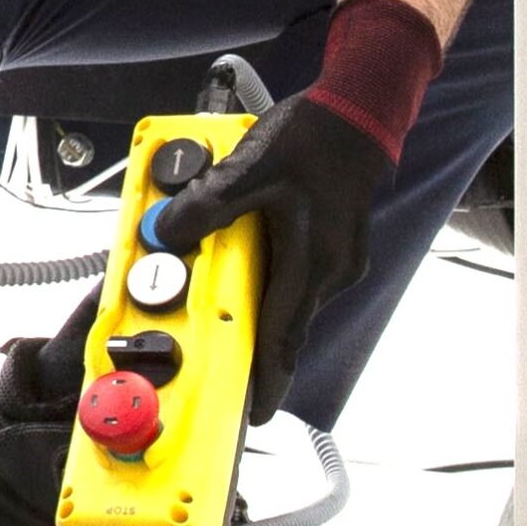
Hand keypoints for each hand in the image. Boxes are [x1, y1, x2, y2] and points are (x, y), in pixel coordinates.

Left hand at [152, 0, 444, 424]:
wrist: (359, 109)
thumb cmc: (315, 138)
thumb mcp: (251, 167)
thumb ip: (206, 204)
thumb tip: (166, 231)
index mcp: (312, 263)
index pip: (282, 338)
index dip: (266, 382)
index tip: (252, 416)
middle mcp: (328, 272)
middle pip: (280, 328)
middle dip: (246, 348)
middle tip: (214, 367)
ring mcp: (333, 263)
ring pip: (285, 304)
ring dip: (251, 311)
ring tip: (215, 312)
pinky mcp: (330, 250)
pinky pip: (292, 282)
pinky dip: (265, 286)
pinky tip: (242, 272)